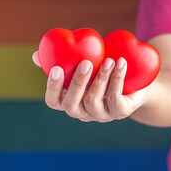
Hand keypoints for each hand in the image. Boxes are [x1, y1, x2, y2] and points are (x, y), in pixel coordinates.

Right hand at [32, 51, 148, 122]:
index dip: (52, 87)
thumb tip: (35, 55)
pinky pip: (115, 98)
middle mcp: (81, 112)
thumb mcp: (82, 64)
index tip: (56, 68)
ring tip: (109, 59)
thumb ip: (61, 59)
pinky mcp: (119, 113)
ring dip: (101, 78)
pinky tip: (121, 63)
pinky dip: (118, 79)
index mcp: (68, 101)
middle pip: (71, 104)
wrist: (134, 81)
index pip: (53, 101)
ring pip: (94, 100)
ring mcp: (100, 115)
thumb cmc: (100, 70)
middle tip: (86, 63)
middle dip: (77, 83)